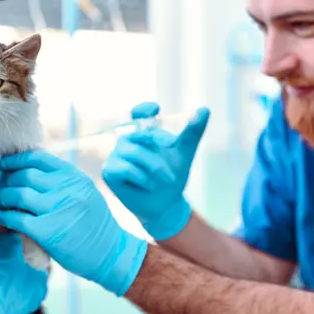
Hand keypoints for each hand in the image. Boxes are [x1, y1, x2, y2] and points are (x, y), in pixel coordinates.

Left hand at [0, 151, 147, 296]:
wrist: (110, 253)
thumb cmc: (94, 223)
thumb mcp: (85, 192)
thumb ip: (62, 180)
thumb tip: (28, 169)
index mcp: (75, 177)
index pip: (38, 158)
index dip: (17, 160)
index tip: (5, 164)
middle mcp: (67, 189)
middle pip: (24, 175)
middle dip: (9, 181)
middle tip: (3, 187)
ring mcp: (57, 209)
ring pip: (17, 194)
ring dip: (4, 197)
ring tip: (2, 201)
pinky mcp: (47, 232)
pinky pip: (16, 219)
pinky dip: (4, 216)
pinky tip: (1, 217)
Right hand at [101, 102, 209, 239]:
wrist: (166, 205)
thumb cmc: (171, 177)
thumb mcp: (185, 153)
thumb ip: (192, 132)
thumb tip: (205, 109)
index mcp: (142, 133)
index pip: (138, 113)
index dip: (144, 109)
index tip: (155, 110)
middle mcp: (126, 141)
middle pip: (141, 134)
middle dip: (159, 141)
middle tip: (173, 147)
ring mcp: (115, 155)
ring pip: (135, 153)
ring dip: (155, 167)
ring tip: (164, 179)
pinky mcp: (109, 172)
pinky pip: (126, 169)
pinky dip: (142, 179)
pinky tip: (147, 186)